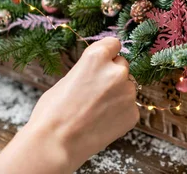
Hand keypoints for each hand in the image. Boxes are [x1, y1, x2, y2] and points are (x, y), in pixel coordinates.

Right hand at [0, 38, 138, 173]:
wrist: (56, 143)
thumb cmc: (53, 111)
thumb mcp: (68, 78)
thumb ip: (89, 70)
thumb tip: (98, 72)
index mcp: (97, 57)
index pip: (113, 44)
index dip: (107, 53)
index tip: (105, 59)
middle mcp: (117, 71)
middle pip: (122, 65)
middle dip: (112, 74)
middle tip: (96, 91)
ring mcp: (127, 93)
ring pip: (126, 87)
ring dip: (117, 94)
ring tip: (96, 110)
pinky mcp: (133, 114)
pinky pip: (129, 107)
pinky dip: (119, 113)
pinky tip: (102, 122)